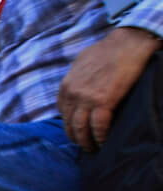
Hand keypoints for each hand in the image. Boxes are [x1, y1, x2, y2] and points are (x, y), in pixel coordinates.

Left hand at [58, 26, 160, 149]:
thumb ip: (76, 79)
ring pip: (81, 129)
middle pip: (69, 124)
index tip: (77, 130)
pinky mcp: (104, 101)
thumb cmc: (108, 50)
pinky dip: (100, 137)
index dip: (69, 124)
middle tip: (84, 146)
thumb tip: (76, 88)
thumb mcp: (81, 63)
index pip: (62, 112)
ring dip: (86, 142)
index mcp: (66, 85)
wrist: (127, 42)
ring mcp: (86, 98)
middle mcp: (72, 93)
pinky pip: (99, 126)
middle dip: (76, 138)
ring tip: (92, 148)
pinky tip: (104, 142)